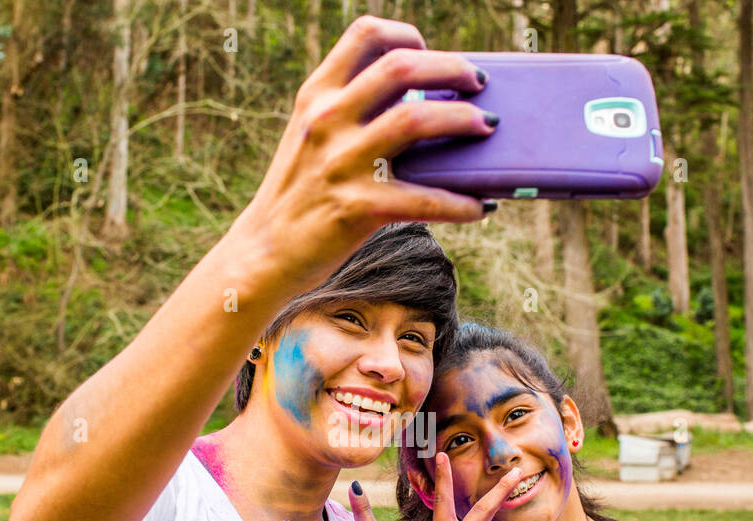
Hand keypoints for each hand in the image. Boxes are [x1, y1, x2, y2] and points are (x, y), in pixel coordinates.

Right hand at [231, 15, 497, 292]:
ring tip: (487, 128)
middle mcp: (327, 120)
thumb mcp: (313, 138)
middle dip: (453, 68)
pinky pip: (425, 199)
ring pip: (416, 120)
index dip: (407, 35)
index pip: (366, 34)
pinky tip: (479, 205)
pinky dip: (461, 202)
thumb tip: (428, 104)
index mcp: (317, 95)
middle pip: (401, 67)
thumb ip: (353, 113)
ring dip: (464, 119)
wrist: (264, 253)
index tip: (429, 52)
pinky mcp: (356, 208)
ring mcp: (341, 163)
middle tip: (479, 83)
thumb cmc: (301, 194)